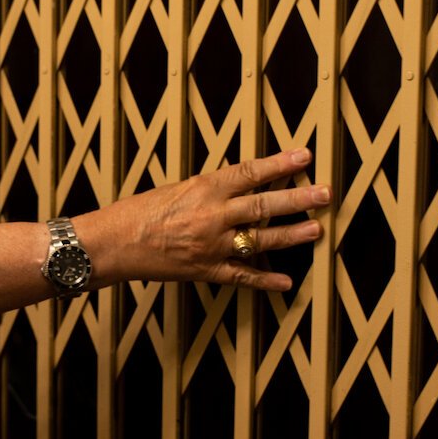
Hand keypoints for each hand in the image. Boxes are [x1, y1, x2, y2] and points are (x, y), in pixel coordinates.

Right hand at [73, 148, 330, 291]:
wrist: (112, 243)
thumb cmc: (138, 211)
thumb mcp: (176, 188)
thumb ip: (210, 190)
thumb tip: (243, 183)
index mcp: (204, 188)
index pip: (252, 172)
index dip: (281, 164)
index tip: (305, 156)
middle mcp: (214, 216)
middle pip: (265, 205)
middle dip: (299, 200)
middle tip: (324, 194)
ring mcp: (212, 246)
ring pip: (261, 239)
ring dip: (292, 234)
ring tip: (316, 229)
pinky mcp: (206, 270)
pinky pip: (242, 276)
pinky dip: (266, 281)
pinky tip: (286, 282)